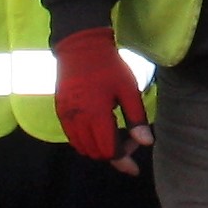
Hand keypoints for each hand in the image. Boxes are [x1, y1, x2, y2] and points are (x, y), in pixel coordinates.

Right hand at [54, 27, 152, 173]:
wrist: (80, 46)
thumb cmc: (109, 66)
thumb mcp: (129, 90)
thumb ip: (137, 118)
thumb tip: (146, 143)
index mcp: (97, 115)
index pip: (109, 151)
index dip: (124, 159)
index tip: (136, 161)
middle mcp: (78, 120)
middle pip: (96, 153)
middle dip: (115, 153)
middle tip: (130, 137)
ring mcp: (66, 117)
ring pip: (83, 148)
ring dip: (100, 149)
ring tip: (116, 133)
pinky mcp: (61, 112)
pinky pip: (73, 137)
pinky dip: (87, 141)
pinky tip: (101, 129)